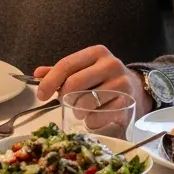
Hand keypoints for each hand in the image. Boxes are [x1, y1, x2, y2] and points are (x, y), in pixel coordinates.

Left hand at [33, 44, 152, 115]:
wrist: (137, 89)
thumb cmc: (103, 79)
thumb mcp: (84, 69)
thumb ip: (61, 71)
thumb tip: (37, 74)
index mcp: (96, 52)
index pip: (67, 65)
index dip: (50, 81)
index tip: (41, 95)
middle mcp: (111, 64)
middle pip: (74, 84)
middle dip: (64, 97)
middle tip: (64, 102)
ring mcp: (121, 83)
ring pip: (84, 102)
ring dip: (77, 110)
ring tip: (82, 109)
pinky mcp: (127, 103)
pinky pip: (97, 117)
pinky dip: (90, 121)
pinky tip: (94, 116)